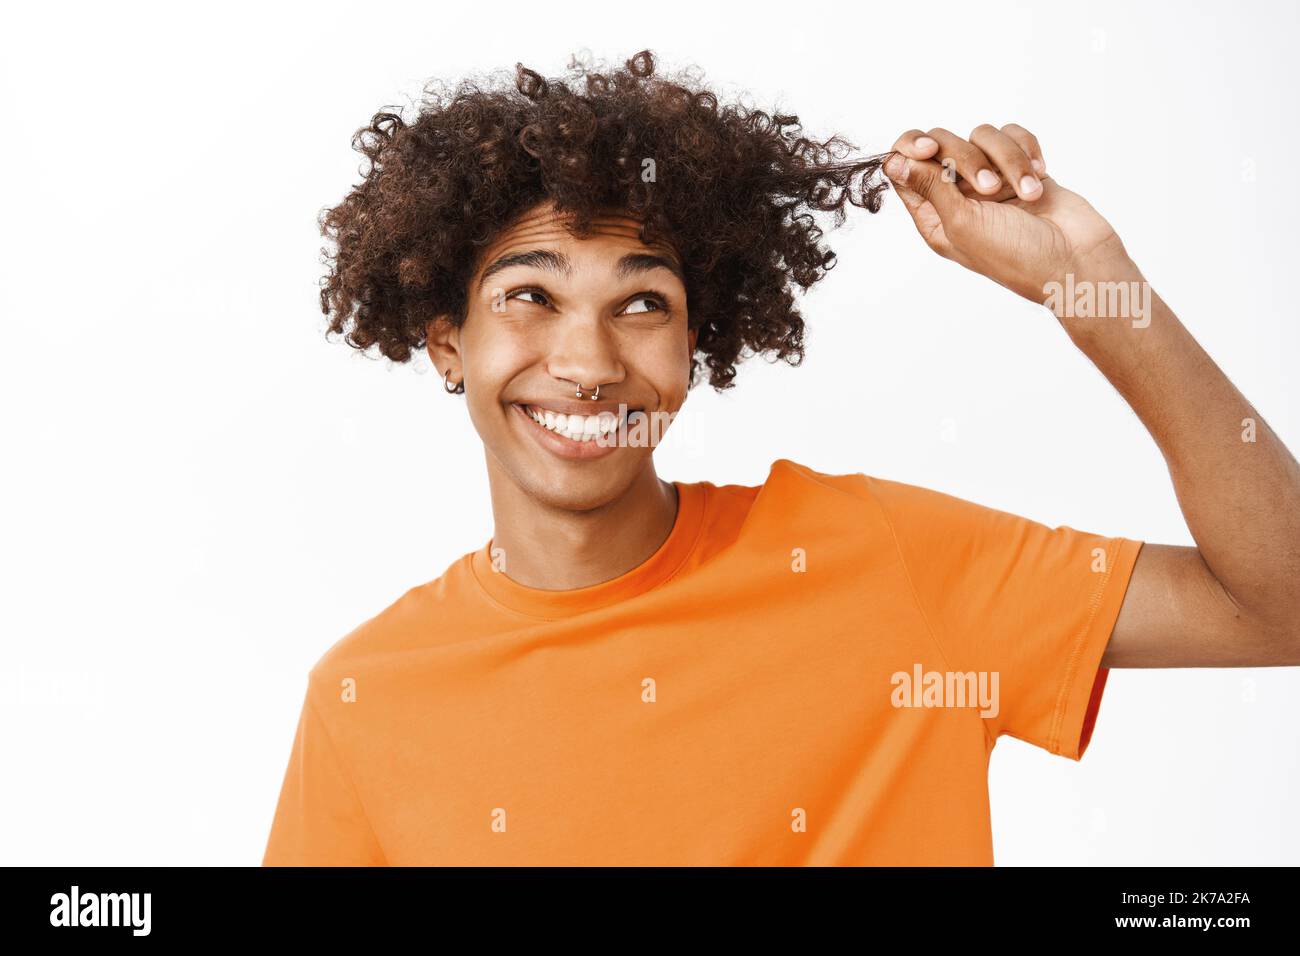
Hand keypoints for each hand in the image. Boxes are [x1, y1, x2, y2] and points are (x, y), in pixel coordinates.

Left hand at [882, 124, 1132, 302]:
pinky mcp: (1023, 168)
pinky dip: (1027, 152)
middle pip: (941, 143)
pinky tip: (1040, 176)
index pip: (904, 167)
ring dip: (1007, 161)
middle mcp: (958, 195)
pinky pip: (1014, 137)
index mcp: (934, 215)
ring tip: (1026, 192)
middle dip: (966, 157)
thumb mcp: (962, 223)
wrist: (1076, 261)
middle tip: (989, 187)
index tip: (931, 150)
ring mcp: (992, 180)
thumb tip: (893, 162)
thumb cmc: (1016, 255)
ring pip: (983, 136)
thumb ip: (929, 186)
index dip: (912, 149)